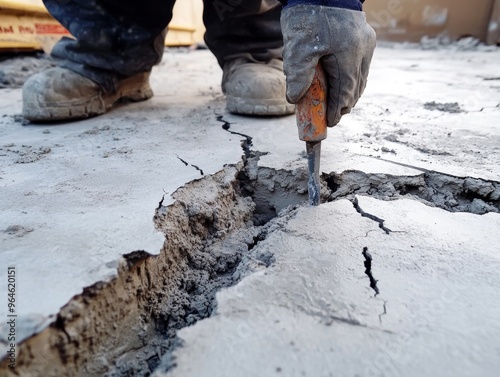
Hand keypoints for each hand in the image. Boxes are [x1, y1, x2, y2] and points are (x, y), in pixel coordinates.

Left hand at [281, 5, 375, 125]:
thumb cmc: (308, 17)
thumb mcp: (298, 48)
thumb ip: (298, 76)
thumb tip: (295, 100)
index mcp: (348, 56)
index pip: (345, 92)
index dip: (337, 110)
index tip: (329, 123)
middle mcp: (362, 51)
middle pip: (356, 87)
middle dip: (344, 105)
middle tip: (332, 116)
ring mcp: (366, 44)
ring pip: (361, 77)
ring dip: (349, 92)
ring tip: (337, 104)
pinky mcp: (365, 37)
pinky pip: (360, 65)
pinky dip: (352, 78)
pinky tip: (342, 83)